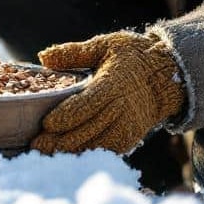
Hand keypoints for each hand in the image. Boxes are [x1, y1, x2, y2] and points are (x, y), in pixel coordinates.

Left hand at [30, 31, 184, 154]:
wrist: (168, 77)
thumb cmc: (132, 57)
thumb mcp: (105, 45)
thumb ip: (74, 53)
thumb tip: (44, 57)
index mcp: (114, 84)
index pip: (88, 104)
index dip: (67, 116)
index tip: (46, 124)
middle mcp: (122, 109)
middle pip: (89, 130)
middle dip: (61, 140)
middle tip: (36, 146)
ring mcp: (127, 126)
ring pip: (96, 145)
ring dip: (71, 152)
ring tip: (46, 155)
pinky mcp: (130, 138)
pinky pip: (106, 151)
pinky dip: (87, 156)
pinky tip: (67, 158)